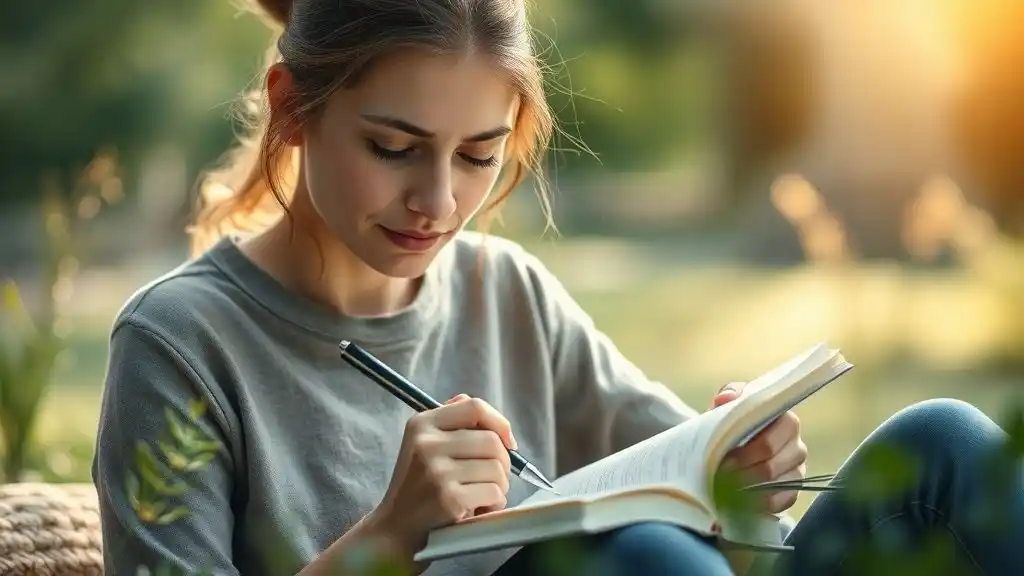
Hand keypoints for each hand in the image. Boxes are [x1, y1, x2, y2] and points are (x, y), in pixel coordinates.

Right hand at [371, 394, 514, 555]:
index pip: (474, 407)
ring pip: (497, 468)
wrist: (396, 529)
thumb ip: (452, 422)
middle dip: (503, 463)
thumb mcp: (424, 444)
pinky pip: (494, 492)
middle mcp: (426, 443)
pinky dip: (495, 503)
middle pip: (492, 441)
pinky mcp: (449, 498)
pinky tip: (480, 509)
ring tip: (483, 496)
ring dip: (500, 486)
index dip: (499, 423)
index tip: (507, 442)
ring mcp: (437, 471)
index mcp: (421, 424)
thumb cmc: (418, 487)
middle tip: (492, 479)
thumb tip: (494, 421)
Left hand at [711, 382, 806, 513]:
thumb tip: (726, 399)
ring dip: (745, 490)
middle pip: (770, 467)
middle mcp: (797, 446)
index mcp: (786, 421)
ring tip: (723, 489)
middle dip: (741, 473)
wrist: (732, 444)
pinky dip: (755, 504)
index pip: (769, 442)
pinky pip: (778, 503)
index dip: (744, 454)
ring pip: (772, 486)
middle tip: (718, 477)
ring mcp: (798, 471)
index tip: (723, 459)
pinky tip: (737, 501)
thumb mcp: (730, 404)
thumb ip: (729, 395)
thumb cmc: (733, 421)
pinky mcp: (793, 492)